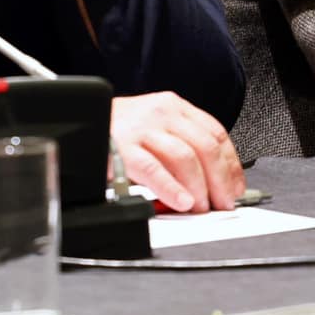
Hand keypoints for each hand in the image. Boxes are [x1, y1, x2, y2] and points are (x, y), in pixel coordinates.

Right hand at [111, 91, 245, 212]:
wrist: (79, 120)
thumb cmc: (120, 130)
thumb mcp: (156, 127)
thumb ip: (182, 145)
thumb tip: (213, 183)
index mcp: (175, 106)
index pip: (215, 133)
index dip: (231, 164)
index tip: (235, 187)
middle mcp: (162, 112)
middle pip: (205, 146)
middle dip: (220, 179)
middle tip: (223, 203)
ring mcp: (142, 128)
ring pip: (184, 157)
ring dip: (199, 187)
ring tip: (202, 207)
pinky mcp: (122, 147)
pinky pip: (153, 169)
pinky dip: (171, 188)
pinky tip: (181, 202)